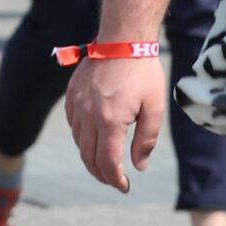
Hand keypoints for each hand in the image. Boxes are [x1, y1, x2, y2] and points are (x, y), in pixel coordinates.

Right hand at [65, 51, 166, 190]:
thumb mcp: (154, 107)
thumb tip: (139, 166)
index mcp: (109, 120)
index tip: (124, 187)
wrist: (123, 39)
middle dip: (102, 174)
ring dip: (91, 157)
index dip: (115, 179)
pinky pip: (72, 124)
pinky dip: (82, 138)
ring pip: (79, 142)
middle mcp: (88, 114)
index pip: (106, 162)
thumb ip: (146, 140)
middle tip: (115, 181)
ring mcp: (76, 104)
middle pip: (88, 157)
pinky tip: (95, 139)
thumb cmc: (144, 72)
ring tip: (107, 162)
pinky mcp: (71, 95)